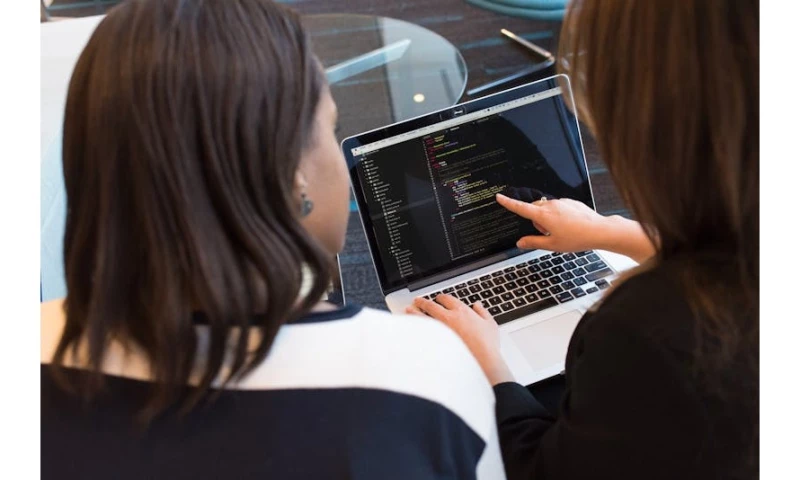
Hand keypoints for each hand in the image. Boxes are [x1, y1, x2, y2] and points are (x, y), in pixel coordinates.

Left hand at [407, 295, 513, 385]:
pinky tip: (411, 327)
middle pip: (431, 305)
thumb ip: (482, 312)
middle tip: (418, 301)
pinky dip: (416, 328)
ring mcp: (440, 330)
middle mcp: (448, 318)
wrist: (481, 360)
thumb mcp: (490, 324)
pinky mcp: (435, 342)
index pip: (447, 299)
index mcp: (461, 311)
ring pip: (422, 317)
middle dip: (423, 302)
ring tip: (409, 310)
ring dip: (414, 312)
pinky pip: (422, 331)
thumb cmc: (487, 344)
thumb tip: (478, 305)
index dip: (441, 297)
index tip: (439, 298)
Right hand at [495, 193, 655, 262]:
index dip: (508, 203)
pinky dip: (558, 215)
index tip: (499, 197)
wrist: (599, 230)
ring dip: (548, 218)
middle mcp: (551, 205)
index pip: (521, 208)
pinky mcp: (570, 202)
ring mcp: (561, 202)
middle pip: (534, 209)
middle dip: (536, 220)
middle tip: (547, 233)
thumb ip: (533, 242)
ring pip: (546, 208)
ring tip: (562, 231)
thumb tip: (520, 243)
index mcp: (543, 216)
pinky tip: (569, 225)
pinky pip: (558, 207)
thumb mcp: (552, 245)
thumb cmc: (577, 238)